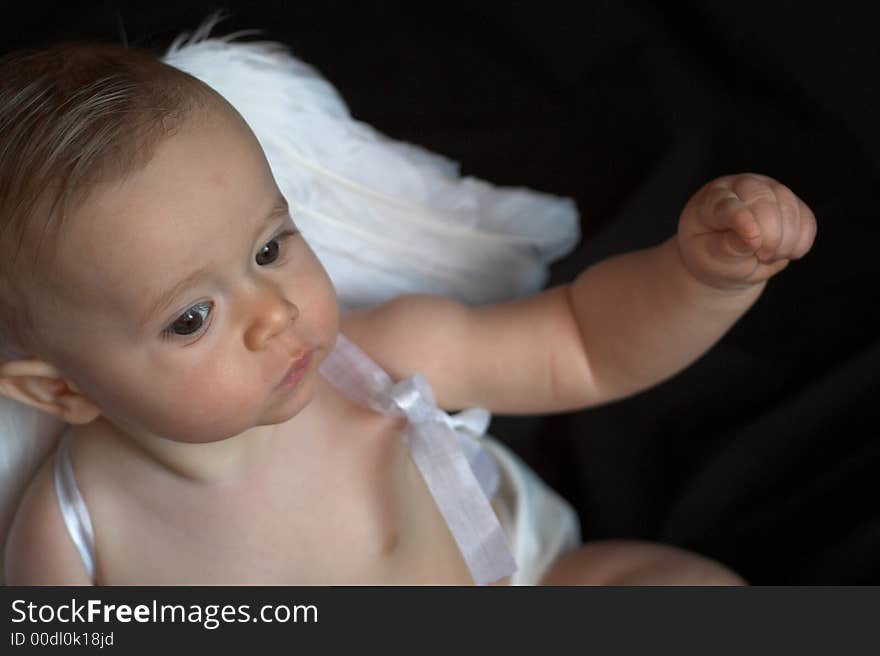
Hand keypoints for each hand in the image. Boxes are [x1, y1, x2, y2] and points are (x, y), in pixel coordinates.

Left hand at [677, 173, 816, 289]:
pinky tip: (787, 253)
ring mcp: (767, 190)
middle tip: (762, 257)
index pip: (728, 204)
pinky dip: (801, 241)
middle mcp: (739, 187)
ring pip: (789, 207)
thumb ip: (728, 247)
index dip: (742, 221)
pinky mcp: (790, 202)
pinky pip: (806, 218)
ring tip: (768, 258)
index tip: (754, 243)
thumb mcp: (711, 256)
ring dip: (786, 240)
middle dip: (770, 234)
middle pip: (763, 199)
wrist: (725, 257)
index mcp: (710, 201)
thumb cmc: (712, 255)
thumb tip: (754, 239)